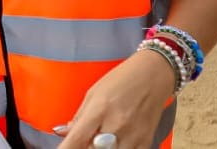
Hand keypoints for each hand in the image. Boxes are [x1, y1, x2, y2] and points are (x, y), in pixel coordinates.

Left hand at [55, 49, 175, 147]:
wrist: (153, 75)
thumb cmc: (122, 80)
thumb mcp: (94, 93)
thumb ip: (79, 117)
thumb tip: (63, 133)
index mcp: (100, 109)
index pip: (77, 138)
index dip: (66, 147)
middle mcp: (116, 124)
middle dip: (86, 145)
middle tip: (88, 136)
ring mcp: (132, 136)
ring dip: (101, 147)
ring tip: (102, 137)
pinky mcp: (145, 142)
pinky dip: (119, 148)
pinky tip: (116, 140)